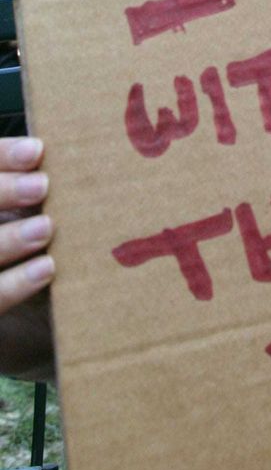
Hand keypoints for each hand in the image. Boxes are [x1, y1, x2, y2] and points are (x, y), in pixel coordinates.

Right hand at [0, 137, 53, 316]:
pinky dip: (16, 285)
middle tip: (42, 185)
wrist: (13, 319)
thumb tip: (66, 163)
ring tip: (47, 227)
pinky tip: (47, 269)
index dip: (3, 157)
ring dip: (10, 238)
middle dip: (4, 192)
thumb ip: (34, 193)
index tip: (37, 151)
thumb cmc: (27, 246)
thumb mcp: (26, 213)